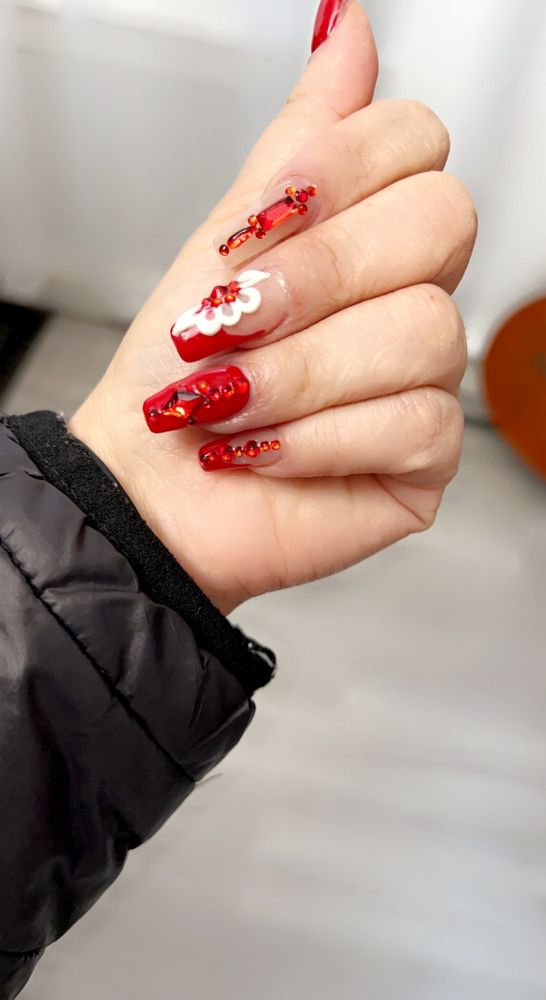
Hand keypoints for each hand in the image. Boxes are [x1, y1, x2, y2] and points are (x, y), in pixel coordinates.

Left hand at [70, 1, 475, 614]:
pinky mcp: (425, 453)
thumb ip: (299, 142)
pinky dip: (319, 438)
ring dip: (299, 372)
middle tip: (233, 319)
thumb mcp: (226, 242)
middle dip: (314, 276)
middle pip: (440, 224)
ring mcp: (426, 375)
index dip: (338, 170)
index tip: (258, 222)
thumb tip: (346, 27)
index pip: (417, 144)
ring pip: (426, 332)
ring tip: (229, 401)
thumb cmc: (181, 370)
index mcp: (365, 233)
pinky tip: (268, 449)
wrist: (150, 482)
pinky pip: (416, 423)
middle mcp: (408, 295)